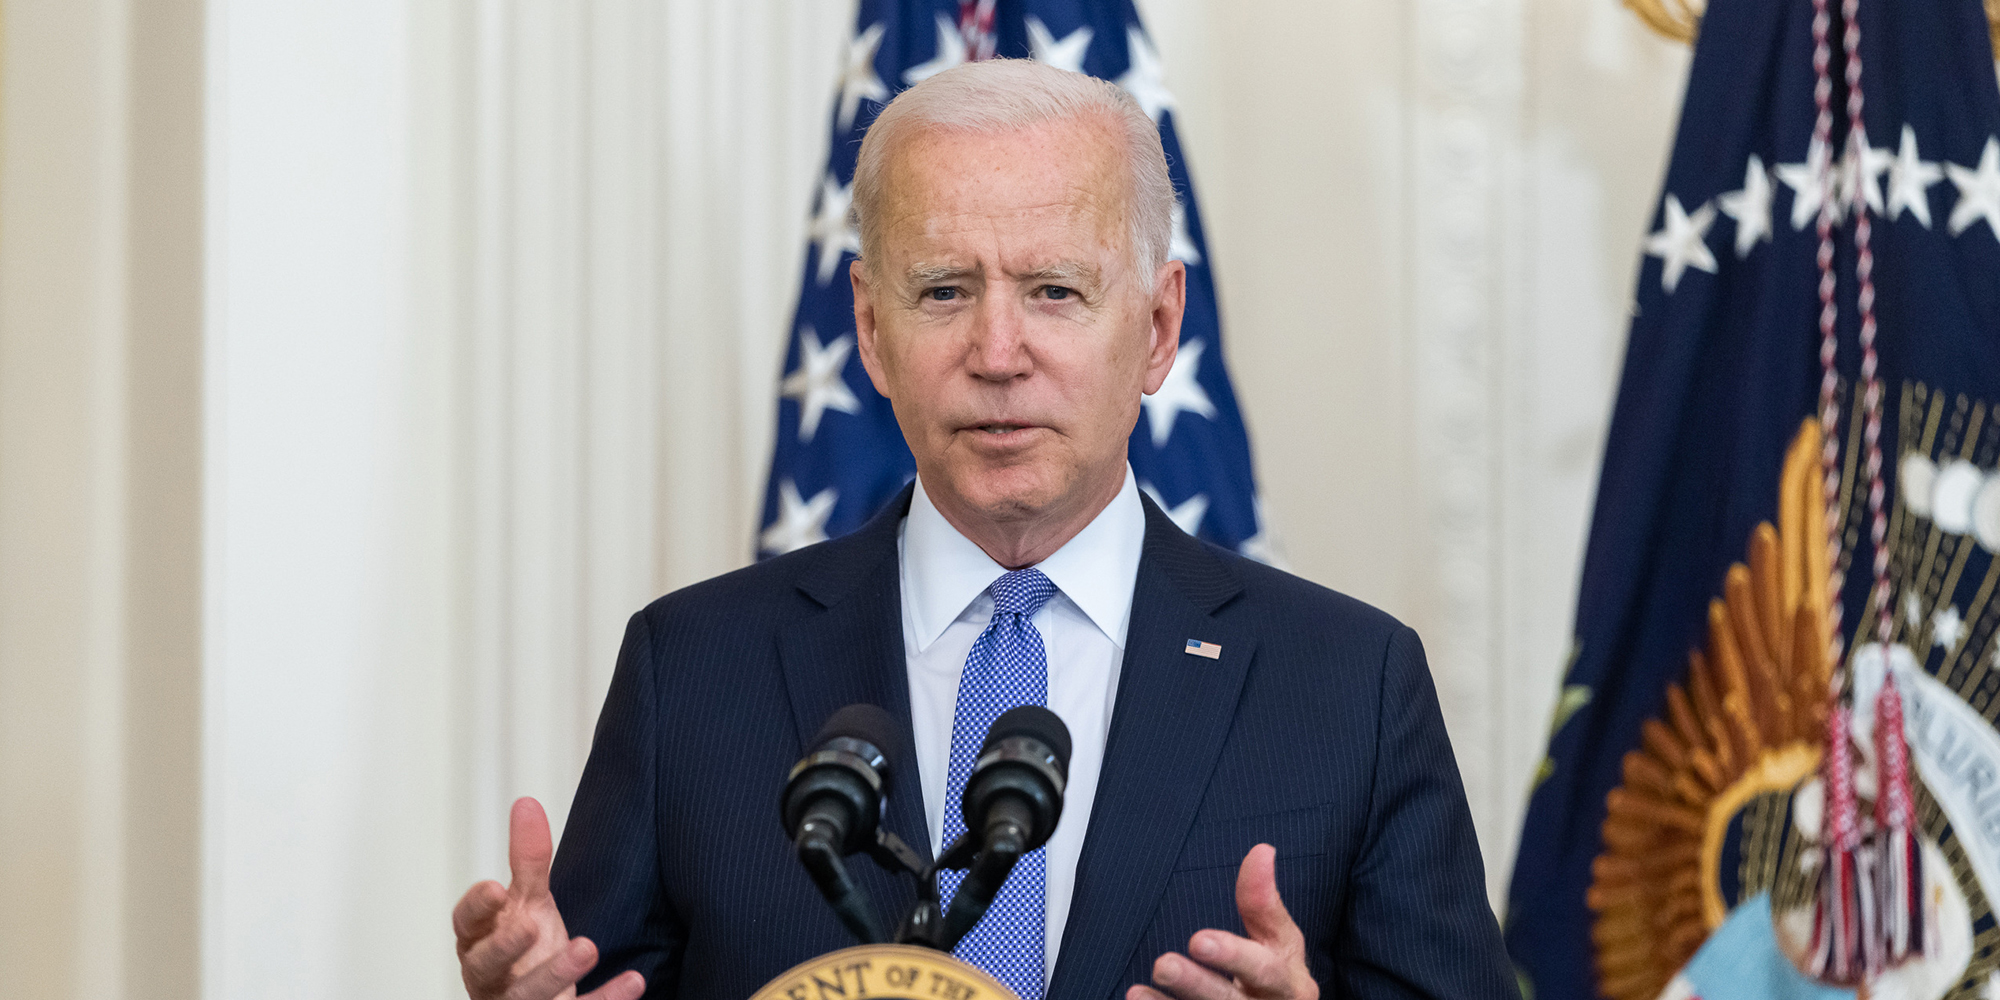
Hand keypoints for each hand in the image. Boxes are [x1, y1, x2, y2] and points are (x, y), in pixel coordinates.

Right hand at [452, 797, 646, 999]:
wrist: (540, 999)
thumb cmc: (524, 949)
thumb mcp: (527, 902)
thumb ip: (527, 860)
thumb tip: (526, 803)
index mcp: (480, 941)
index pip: (468, 924)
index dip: (478, 907)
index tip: (496, 887)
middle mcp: (492, 976)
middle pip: (487, 965)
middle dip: (506, 947)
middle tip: (530, 926)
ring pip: (527, 996)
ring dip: (556, 974)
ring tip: (588, 948)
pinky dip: (605, 999)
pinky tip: (634, 981)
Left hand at [1128, 844, 1317, 999]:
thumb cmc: (1277, 979)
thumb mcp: (1281, 943)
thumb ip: (1264, 904)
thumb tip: (1261, 850)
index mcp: (1290, 984)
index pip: (1265, 970)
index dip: (1234, 957)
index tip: (1198, 940)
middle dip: (1197, 986)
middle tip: (1163, 964)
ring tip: (1138, 991)